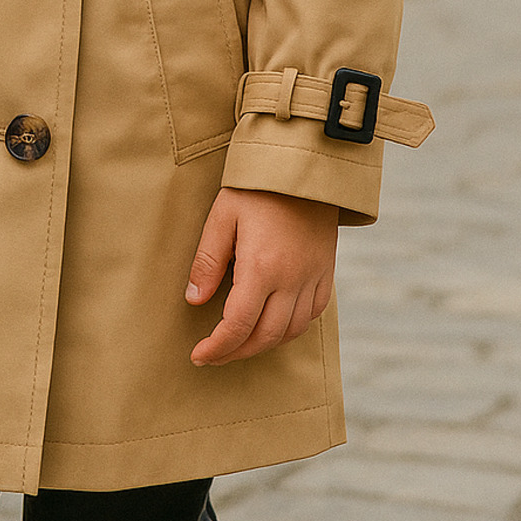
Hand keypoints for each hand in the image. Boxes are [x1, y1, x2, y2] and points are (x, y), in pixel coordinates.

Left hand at [185, 188, 336, 365]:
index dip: (218, 347)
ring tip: (240, 342)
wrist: (303, 164)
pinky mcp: (326, 270)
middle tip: (215, 354)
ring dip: (264, 343)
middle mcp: (292, 278)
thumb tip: (194, 300)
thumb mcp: (222, 216)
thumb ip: (208, 261)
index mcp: (262, 267)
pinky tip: (274, 323)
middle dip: (237, 352)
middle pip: (266, 336)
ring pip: (291, 330)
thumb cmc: (256, 186)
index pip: (238, 325)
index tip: (199, 355)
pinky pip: (313, 313)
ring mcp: (313, 276)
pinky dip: (292, 327)